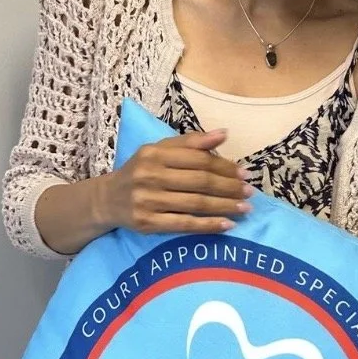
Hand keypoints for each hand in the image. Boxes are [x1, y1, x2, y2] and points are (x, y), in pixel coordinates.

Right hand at [101, 131, 252, 234]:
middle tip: (249, 192)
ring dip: (225, 206)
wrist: (107, 199)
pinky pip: (184, 224)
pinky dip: (208, 225)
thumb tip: (224, 134)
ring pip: (195, 203)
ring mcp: (147, 200)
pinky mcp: (146, 223)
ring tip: (245, 208)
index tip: (244, 173)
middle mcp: (149, 175)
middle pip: (200, 181)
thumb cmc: (142, 171)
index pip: (198, 159)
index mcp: (154, 153)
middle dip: (229, 187)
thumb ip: (191, 142)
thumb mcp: (160, 150)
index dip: (224, 167)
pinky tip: (227, 224)